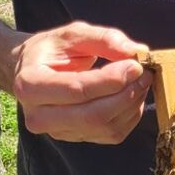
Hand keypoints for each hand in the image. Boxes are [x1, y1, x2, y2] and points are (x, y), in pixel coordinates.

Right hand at [11, 22, 152, 143]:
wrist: (33, 72)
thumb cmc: (52, 51)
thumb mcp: (73, 35)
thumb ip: (103, 39)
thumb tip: (135, 50)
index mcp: (29, 85)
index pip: (77, 90)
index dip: (111, 80)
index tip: (135, 65)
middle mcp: (39, 116)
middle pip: (93, 115)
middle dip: (126, 94)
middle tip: (144, 74)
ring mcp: (58, 132)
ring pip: (106, 127)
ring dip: (132, 104)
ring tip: (141, 80)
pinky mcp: (77, 138)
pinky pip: (113, 134)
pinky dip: (130, 114)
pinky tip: (132, 94)